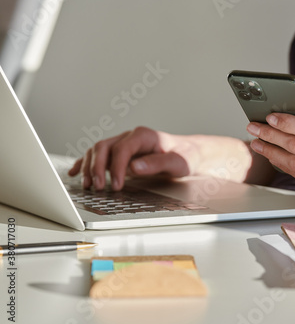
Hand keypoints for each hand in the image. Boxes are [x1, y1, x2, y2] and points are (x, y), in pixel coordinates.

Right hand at [68, 127, 196, 189]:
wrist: (189, 153)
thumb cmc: (185, 156)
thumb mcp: (177, 162)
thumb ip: (157, 164)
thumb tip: (134, 167)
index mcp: (144, 136)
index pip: (122, 149)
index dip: (116, 167)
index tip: (115, 185)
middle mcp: (131, 137)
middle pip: (104, 147)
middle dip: (97, 167)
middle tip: (98, 187)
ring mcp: (124, 144)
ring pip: (98, 150)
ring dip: (89, 167)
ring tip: (88, 185)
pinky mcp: (120, 153)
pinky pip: (98, 155)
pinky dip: (85, 163)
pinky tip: (75, 172)